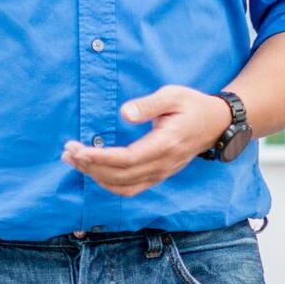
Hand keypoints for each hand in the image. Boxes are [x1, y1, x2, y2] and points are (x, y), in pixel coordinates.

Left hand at [61, 85, 232, 196]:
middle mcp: (163, 164)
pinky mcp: (159, 175)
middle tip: (68, 152)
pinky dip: (109, 184)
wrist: (216, 123)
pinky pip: (131, 188)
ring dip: (96, 177)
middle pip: (120, 176)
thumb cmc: (192, 105)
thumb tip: (124, 113)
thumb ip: (148, 104)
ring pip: (124, 186)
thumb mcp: (173, 95)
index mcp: (166, 144)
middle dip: (90, 166)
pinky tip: (94, 171)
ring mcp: (162, 173)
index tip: (78, 149)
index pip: (126, 159)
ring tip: (74, 161)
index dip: (99, 158)